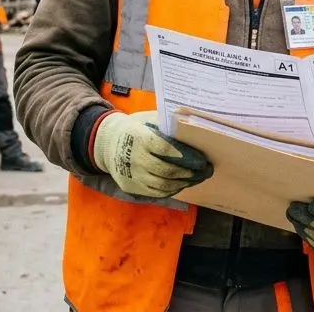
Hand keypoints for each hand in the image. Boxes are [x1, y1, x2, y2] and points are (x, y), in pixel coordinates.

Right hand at [91, 111, 212, 198]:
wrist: (107, 144)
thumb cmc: (135, 128)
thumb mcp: (147, 120)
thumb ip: (167, 124)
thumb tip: (193, 127)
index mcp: (140, 138)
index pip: (166, 149)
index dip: (186, 156)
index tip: (202, 160)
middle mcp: (135, 159)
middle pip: (166, 171)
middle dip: (190, 173)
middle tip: (206, 171)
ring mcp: (132, 175)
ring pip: (162, 185)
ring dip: (184, 183)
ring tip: (198, 178)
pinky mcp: (131, 187)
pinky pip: (155, 193)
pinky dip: (172, 190)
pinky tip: (183, 184)